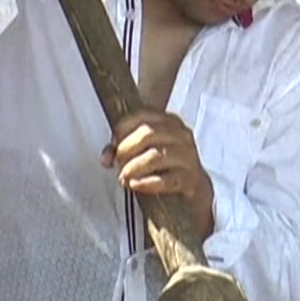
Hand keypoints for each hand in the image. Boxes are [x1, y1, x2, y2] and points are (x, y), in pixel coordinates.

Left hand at [101, 109, 215, 234]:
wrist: (193, 183)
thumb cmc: (164, 163)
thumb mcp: (146, 148)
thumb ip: (123, 148)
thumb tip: (106, 158)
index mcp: (168, 120)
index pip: (141, 116)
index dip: (121, 129)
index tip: (113, 145)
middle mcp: (180, 134)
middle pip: (147, 134)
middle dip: (125, 150)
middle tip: (118, 163)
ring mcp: (187, 155)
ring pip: (155, 156)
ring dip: (133, 168)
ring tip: (124, 177)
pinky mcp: (190, 177)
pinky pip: (166, 180)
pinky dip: (146, 183)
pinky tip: (135, 184)